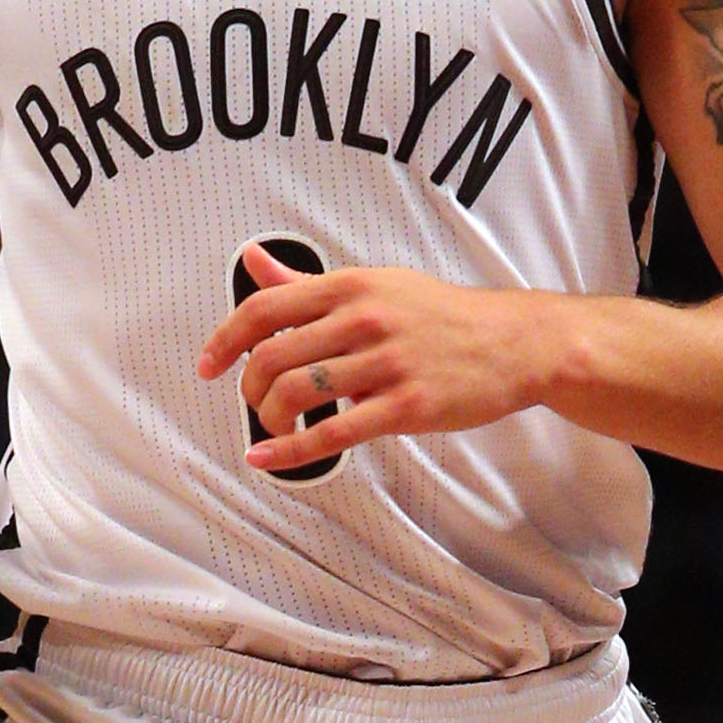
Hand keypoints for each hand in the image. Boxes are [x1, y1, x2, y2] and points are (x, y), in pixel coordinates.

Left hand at [199, 246, 550, 469]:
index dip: (225, 340)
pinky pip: (333, 433)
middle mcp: (364, 320)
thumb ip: (308, 284)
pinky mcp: (406, 406)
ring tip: (274, 428)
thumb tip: (254, 263)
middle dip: (249, 389)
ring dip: (270, 420)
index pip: (265, 309)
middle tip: (255, 403)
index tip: (208, 365)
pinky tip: (268, 459)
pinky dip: (290, 452)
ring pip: (296, 395)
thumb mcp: (375, 286)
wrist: (513, 343)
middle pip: (272, 357)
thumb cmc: (441, 316)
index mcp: (350, 287)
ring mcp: (386, 364)